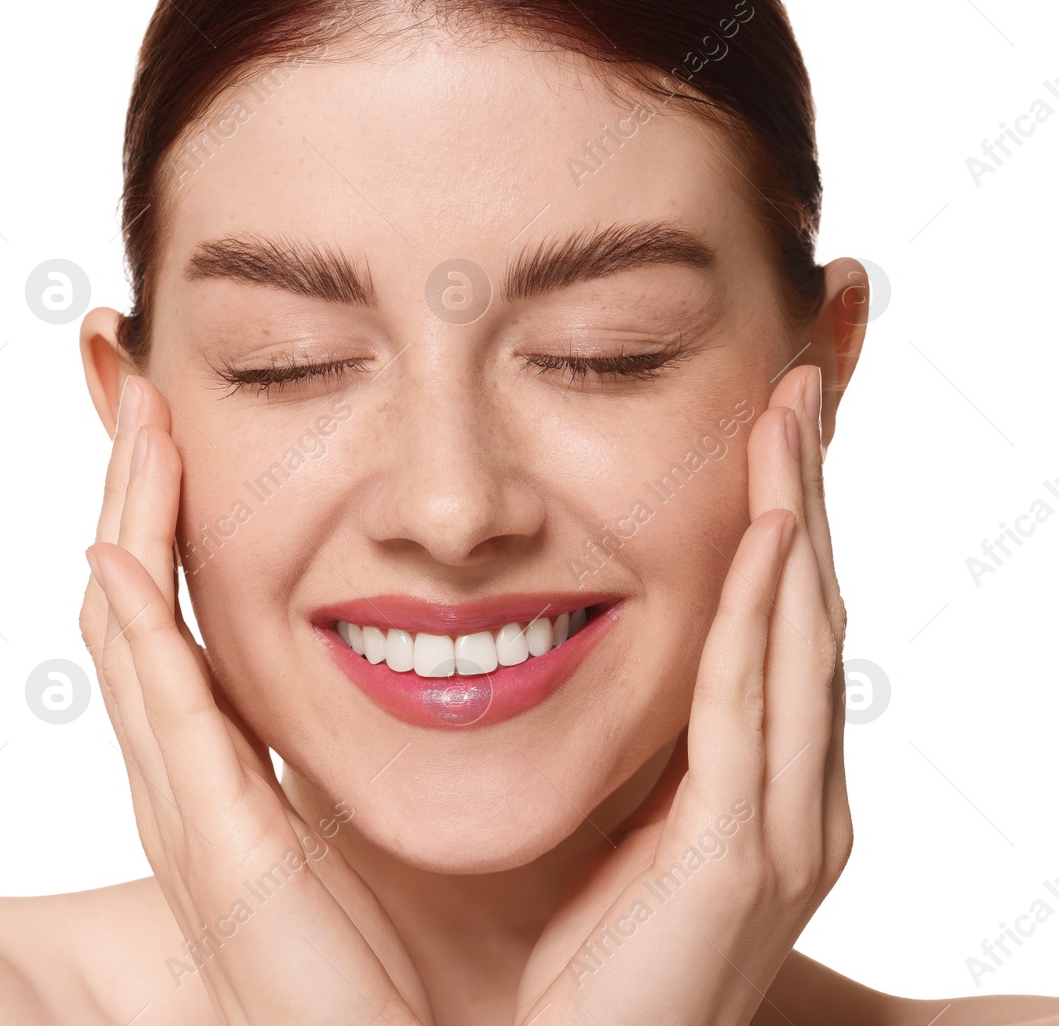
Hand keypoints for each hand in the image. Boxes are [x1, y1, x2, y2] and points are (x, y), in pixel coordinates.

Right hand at [81, 375, 432, 1025]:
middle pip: (129, 592)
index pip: (170, 602)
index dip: (160, 505)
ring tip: (136, 414)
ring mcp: (182, 802)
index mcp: (217, 762)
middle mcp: (182, 770)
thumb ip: (347, 746)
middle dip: (127, 481)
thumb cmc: (381, 962)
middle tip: (126, 374)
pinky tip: (123, 551)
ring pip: (126, 628)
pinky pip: (160, 710)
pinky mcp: (210, 841)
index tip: (168, 410)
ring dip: (127, 515)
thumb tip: (389, 668)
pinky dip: (135, 626)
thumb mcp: (355, 822)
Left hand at [513, 364, 852, 1025]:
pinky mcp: (739, 862)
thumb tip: (538, 639)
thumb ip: (601, 734)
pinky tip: (764, 537)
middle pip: (807, 614)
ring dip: (794, 523)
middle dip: (803, 495)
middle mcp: (793, 801)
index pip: (777, 628)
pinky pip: (749, 714)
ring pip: (798, 643)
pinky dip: (758, 618)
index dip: (780, 525)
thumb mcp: (590, 813)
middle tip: (792, 389)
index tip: (762, 429)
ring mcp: (781, 832)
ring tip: (786, 420)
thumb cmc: (557, 956)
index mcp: (759, 788)